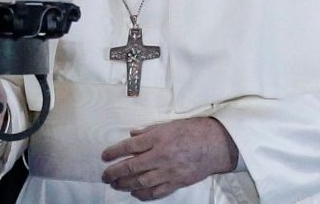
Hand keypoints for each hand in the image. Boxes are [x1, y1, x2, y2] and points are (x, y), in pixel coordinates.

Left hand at [101, 117, 237, 200]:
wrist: (216, 144)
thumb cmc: (192, 130)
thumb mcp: (168, 125)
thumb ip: (148, 131)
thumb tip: (132, 134)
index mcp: (158, 138)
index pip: (130, 146)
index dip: (114, 152)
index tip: (104, 156)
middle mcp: (161, 155)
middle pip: (132, 166)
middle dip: (115, 172)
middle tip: (105, 176)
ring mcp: (169, 171)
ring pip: (142, 181)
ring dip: (126, 184)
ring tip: (115, 185)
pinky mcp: (177, 182)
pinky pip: (157, 191)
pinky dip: (144, 194)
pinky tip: (135, 194)